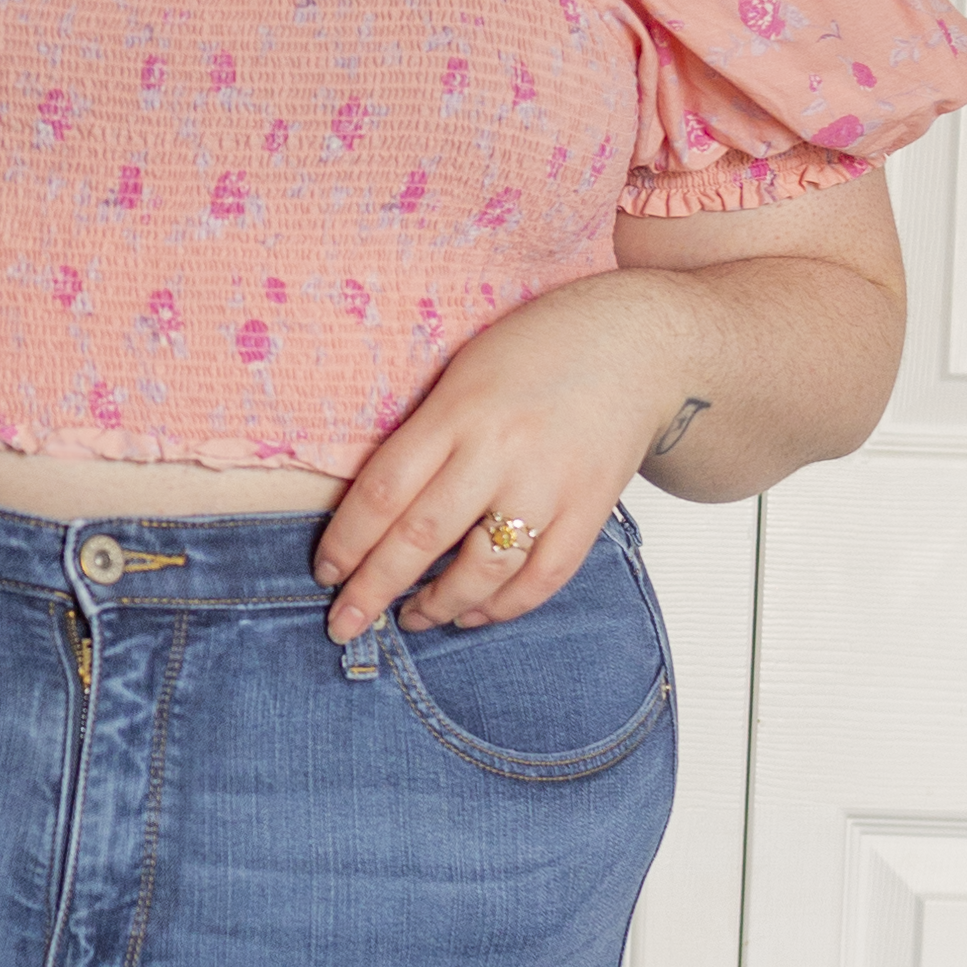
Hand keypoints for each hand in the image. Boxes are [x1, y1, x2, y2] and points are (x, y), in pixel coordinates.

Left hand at [313, 270, 704, 641]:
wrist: (639, 341)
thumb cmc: (539, 350)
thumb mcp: (466, 372)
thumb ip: (425, 433)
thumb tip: (373, 509)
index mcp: (458, 411)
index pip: (384, 491)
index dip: (347, 542)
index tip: (326, 572)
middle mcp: (500, 451)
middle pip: (420, 537)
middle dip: (373, 590)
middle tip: (344, 625)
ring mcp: (549, 484)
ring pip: (482, 569)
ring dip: (438, 605)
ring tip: (411, 618)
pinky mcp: (591, 508)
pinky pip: (542, 578)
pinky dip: (503, 607)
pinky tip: (473, 613)